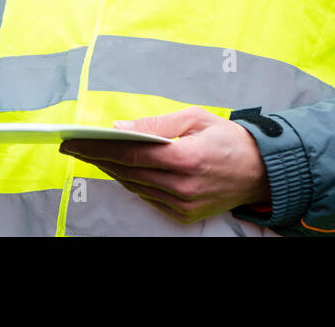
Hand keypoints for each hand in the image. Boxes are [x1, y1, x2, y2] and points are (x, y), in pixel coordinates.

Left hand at [59, 108, 270, 223]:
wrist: (261, 171)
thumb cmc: (229, 139)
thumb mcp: (195, 118)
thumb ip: (156, 125)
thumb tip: (120, 128)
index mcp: (186, 158)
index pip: (130, 154)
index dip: (98, 148)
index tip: (74, 141)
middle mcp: (182, 186)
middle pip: (127, 172)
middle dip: (97, 158)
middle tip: (73, 146)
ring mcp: (183, 204)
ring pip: (135, 186)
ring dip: (111, 171)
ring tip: (93, 155)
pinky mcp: (184, 215)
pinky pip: (149, 197)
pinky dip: (132, 182)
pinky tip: (120, 170)